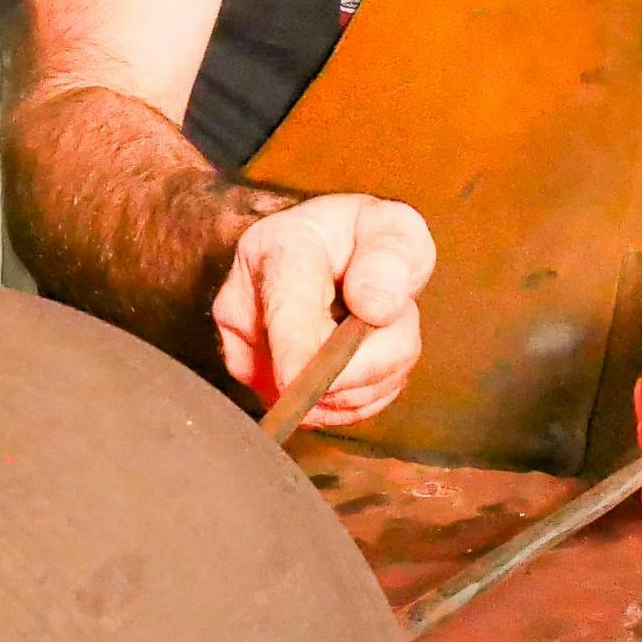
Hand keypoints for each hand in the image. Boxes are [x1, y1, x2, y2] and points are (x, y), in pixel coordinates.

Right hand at [210, 193, 434, 429]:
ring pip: (326, 399)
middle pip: (312, 367)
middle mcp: (248, 304)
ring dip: (374, 375)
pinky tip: (360, 356)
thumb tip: (375, 308)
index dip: (292, 349)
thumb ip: (390, 257)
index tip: (298, 379)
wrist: (335, 254)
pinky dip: (360, 394)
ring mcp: (248, 351)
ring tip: (373, 328)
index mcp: (279, 252)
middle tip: (393, 311)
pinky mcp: (260, 386)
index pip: (284, 309)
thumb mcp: (393, 227)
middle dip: (378, 354)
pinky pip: (326, 414)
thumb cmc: (362, 239)